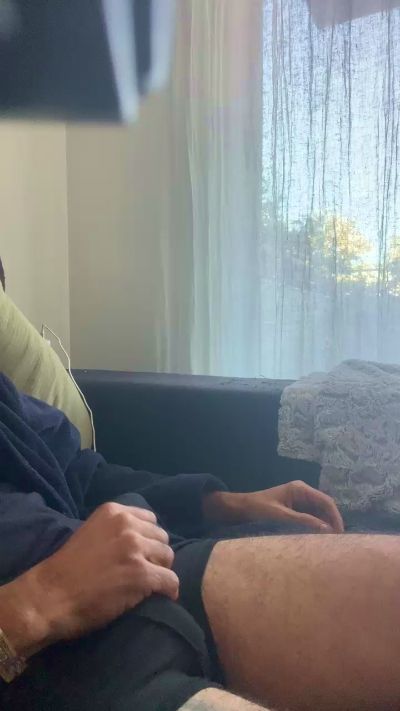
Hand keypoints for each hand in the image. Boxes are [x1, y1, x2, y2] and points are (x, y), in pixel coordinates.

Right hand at [0, 503, 178, 657]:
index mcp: (114, 512)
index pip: (150, 520)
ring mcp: (135, 549)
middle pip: (162, 538)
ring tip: (148, 585)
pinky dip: (169, 590)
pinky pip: (170, 580)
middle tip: (143, 571)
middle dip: (155, 555)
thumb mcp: (91, 532)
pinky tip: (163, 597)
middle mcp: (127, 525)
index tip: (140, 553)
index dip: (148, 539)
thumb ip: (115, 529)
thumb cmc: (66, 569)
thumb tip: (143, 537)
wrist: (49, 596)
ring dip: (161, 571)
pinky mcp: (141, 574)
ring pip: (169, 557)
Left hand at [204, 481, 343, 532]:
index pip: (326, 501)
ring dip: (325, 527)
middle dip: (332, 523)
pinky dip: (316, 529)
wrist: (240, 509)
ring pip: (319, 515)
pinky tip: (318, 540)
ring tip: (330, 543)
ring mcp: (299, 502)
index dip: (335, 517)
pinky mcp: (295, 511)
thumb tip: (326, 529)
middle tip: (338, 542)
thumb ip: (302, 521)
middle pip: (325, 508)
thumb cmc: (257, 509)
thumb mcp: (280, 515)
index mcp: (300, 489)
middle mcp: (303, 493)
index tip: (340, 533)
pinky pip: (311, 519)